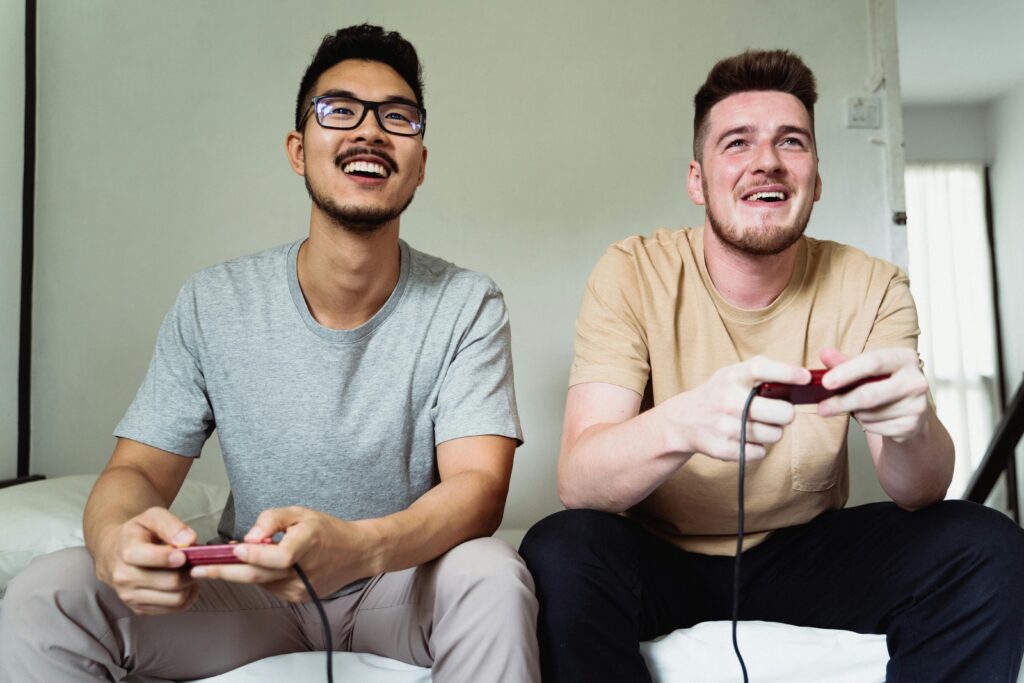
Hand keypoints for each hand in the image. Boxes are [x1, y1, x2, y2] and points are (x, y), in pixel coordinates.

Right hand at [94, 507, 198, 614]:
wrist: (114, 551)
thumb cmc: (137, 533)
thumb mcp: (152, 517)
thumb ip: (171, 525)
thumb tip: (189, 539)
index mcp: (126, 551)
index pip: (153, 559)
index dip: (174, 557)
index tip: (185, 554)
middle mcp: (124, 577)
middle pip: (171, 581)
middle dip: (189, 571)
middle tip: (195, 561)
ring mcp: (130, 596)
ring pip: (175, 598)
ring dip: (189, 585)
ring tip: (188, 571)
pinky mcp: (139, 608)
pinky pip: (174, 608)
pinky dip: (186, 596)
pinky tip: (183, 583)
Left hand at [190, 506, 377, 601]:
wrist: (356, 553)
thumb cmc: (326, 529)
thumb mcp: (301, 512)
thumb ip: (273, 519)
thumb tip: (249, 537)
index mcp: (308, 545)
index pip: (278, 557)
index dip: (255, 554)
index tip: (232, 548)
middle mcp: (304, 573)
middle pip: (259, 576)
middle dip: (224, 572)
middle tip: (196, 569)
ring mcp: (300, 589)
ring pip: (261, 582)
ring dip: (236, 574)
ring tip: (212, 564)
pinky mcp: (297, 598)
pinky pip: (268, 586)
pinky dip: (255, 576)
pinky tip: (245, 566)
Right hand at [664, 356, 809, 461]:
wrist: (683, 421)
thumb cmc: (717, 394)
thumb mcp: (730, 373)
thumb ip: (759, 369)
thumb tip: (798, 374)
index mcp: (732, 378)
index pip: (762, 370)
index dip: (787, 373)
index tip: (805, 378)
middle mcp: (729, 401)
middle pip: (782, 413)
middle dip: (786, 414)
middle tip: (779, 412)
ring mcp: (727, 427)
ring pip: (775, 435)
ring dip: (771, 431)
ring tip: (758, 424)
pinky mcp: (725, 449)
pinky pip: (760, 452)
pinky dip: (757, 447)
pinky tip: (745, 438)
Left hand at [817, 346, 929, 441]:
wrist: (908, 409)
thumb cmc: (883, 383)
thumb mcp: (865, 369)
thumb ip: (844, 362)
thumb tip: (825, 353)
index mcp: (904, 358)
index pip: (873, 362)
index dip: (847, 372)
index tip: (825, 382)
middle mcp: (916, 380)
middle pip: (870, 394)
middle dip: (842, 402)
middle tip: (822, 408)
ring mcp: (917, 405)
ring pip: (870, 414)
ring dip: (855, 413)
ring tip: (857, 407)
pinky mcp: (912, 426)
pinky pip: (876, 428)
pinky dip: (865, 424)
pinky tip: (871, 417)